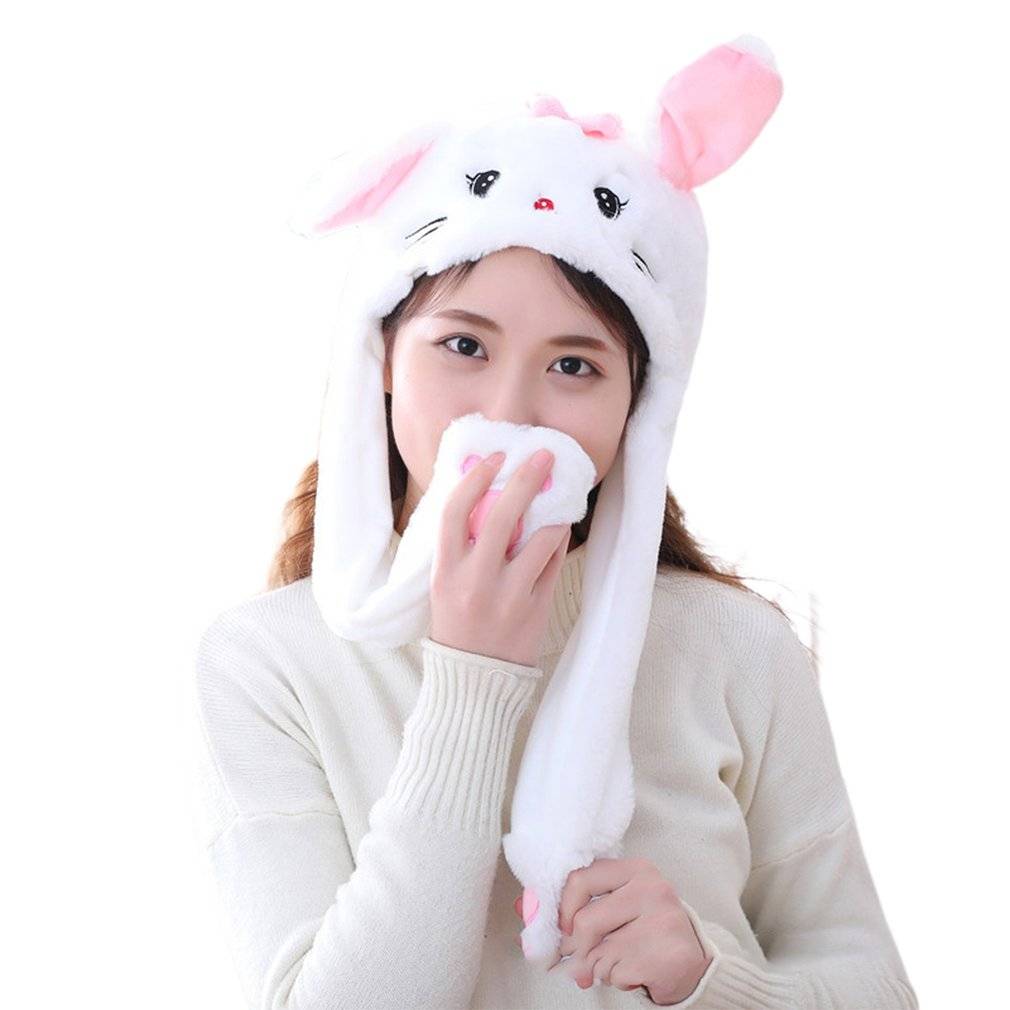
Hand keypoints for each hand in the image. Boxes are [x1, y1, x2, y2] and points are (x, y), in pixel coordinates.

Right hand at [429, 448, 570, 667]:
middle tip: (544, 456)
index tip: (494, 458)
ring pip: (539, 539)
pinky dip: (557, 542)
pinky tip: (559, 529)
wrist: (473, 680)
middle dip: (526, 479)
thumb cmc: (457, 624)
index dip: (474, 479)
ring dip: (554, 512)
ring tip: (561, 496)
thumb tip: (487, 494)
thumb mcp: (445, 584)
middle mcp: (475, 581)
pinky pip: (553, 564)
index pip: (454, 512)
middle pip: (501, 516)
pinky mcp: (535, 609)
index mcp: (445, 571)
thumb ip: (462, 546)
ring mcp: (508, 596)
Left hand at [512, 857, 712, 1004]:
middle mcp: (651, 888)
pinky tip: (635, 970)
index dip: (561, 908)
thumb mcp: (615, 906)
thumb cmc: (645, 929)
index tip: (562, 928)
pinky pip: (616, 973)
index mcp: (635, 870)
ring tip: (618, 960)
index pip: (580, 879)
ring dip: (599, 966)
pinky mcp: (666, 953)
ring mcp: (661, 920)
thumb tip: (524, 908)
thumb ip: (577, 905)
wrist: (692, 963)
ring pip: (598, 953)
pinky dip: (616, 979)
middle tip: (580, 957)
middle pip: (585, 922)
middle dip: (576, 947)